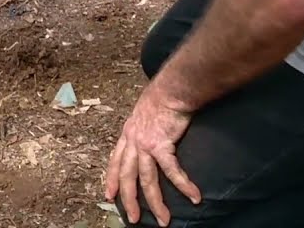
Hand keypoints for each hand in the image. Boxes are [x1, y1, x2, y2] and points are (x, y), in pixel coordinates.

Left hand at [105, 87, 200, 226]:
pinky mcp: (162, 144)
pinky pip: (172, 171)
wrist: (171, 88)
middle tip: (133, 219)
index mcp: (127, 134)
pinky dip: (183, 185)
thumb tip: (148, 133)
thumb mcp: (143, 113)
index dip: (111, 179)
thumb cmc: (161, 97)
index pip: (115, 161)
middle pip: (127, 177)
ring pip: (147, 180)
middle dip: (129, 200)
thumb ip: (142, 127)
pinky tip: (194, 197)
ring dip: (156, 203)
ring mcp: (145, 144)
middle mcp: (132, 141)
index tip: (108, 195)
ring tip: (164, 220)